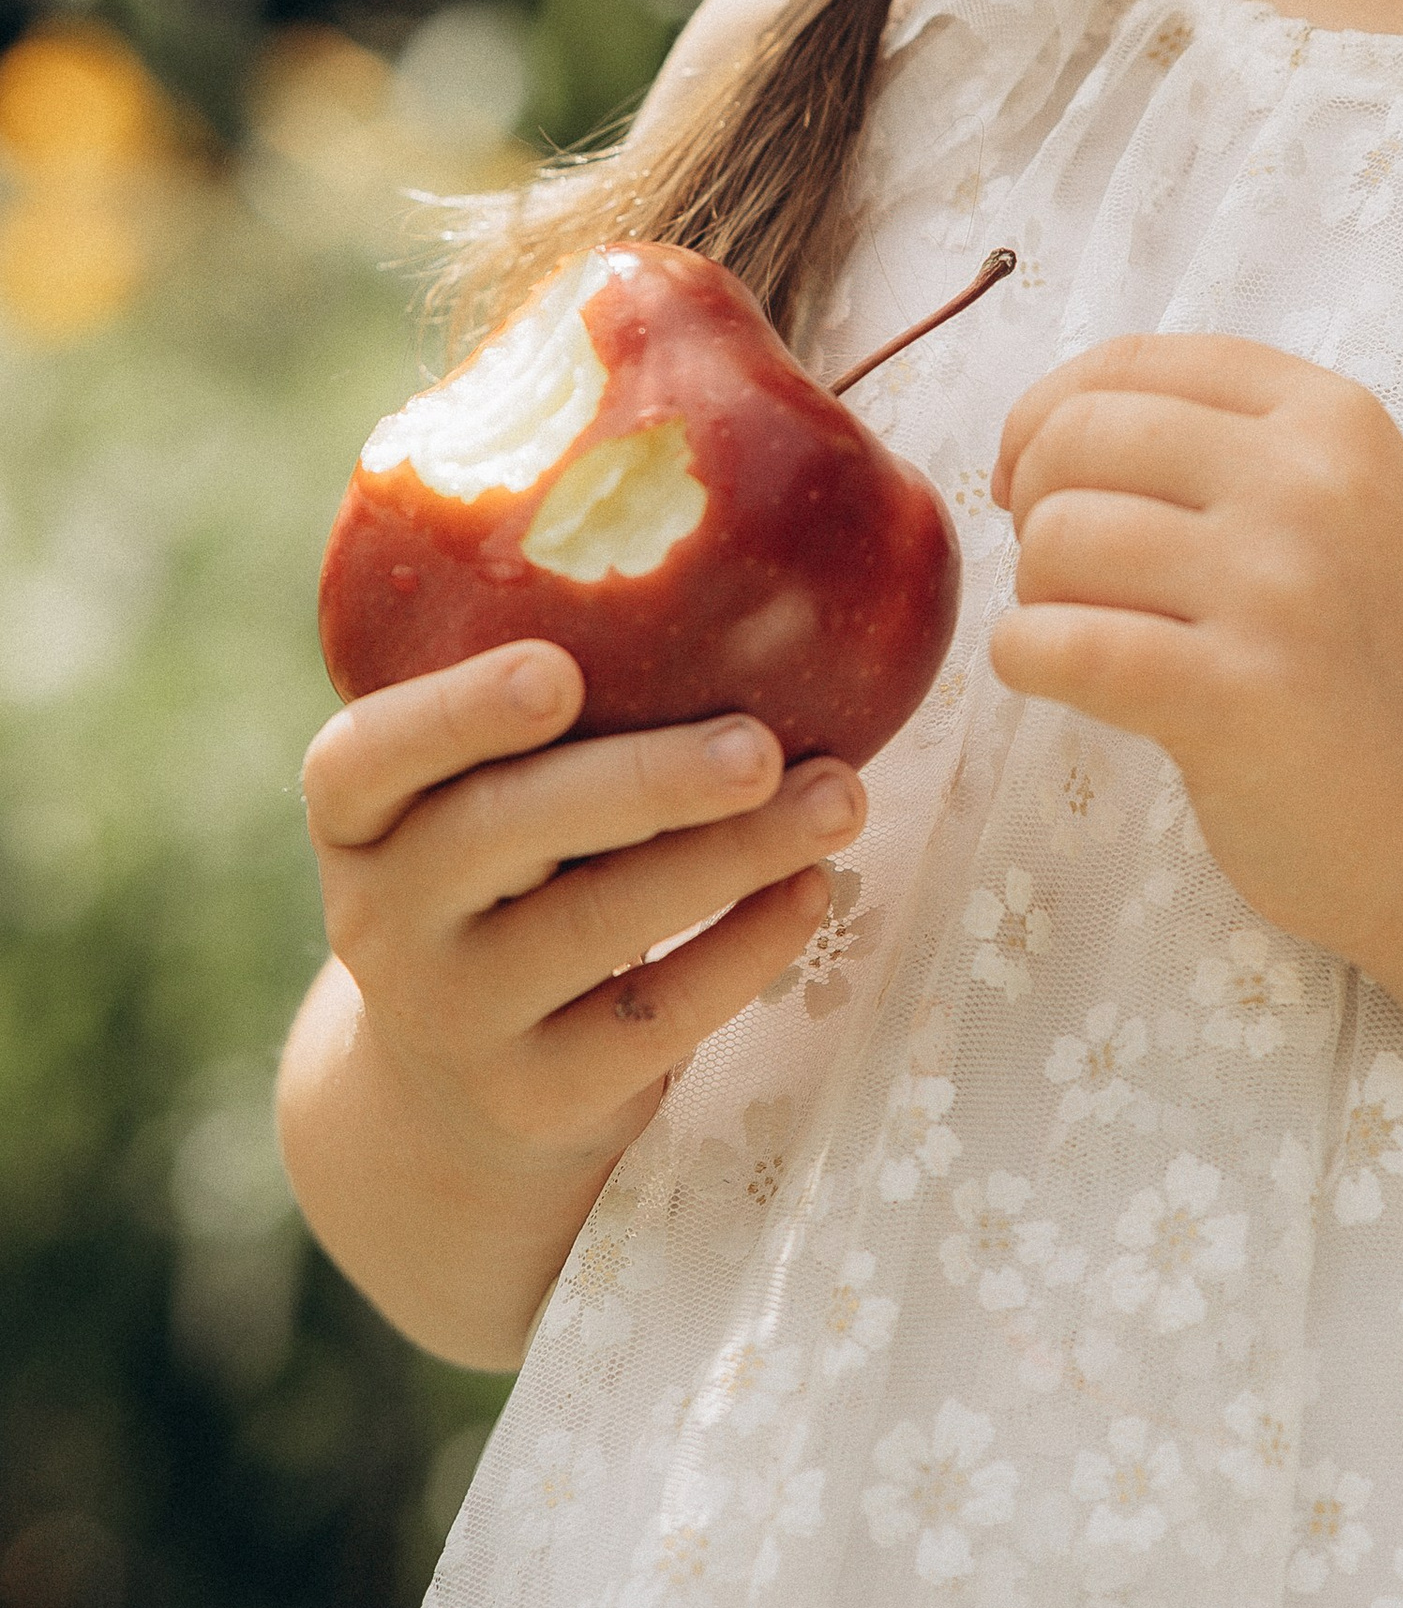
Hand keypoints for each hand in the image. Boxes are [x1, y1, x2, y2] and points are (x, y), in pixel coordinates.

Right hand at [298, 642, 863, 1186]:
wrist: (453, 1092)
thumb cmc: (506, 872)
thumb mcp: (475, 794)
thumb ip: (544, 695)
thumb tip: (719, 510)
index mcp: (357, 814)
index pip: (365, 758)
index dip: (454, 713)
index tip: (557, 673)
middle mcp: (383, 916)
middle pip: (501, 834)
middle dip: (643, 781)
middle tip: (759, 745)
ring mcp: (453, 1017)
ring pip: (595, 925)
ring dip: (732, 856)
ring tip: (840, 797)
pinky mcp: (535, 1098)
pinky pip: (652, 1019)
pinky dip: (743, 949)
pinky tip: (810, 889)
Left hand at [989, 337, 1402, 976]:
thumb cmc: (1381, 671)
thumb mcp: (1341, 509)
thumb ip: (1221, 449)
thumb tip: (1037, 437)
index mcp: (1332, 417)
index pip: (1131, 361)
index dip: (1045, 415)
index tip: (1036, 482)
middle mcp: (1309, 482)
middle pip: (1077, 438)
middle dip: (1035, 506)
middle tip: (1070, 576)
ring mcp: (1276, 587)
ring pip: (1057, 539)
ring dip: (1038, 594)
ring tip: (1095, 637)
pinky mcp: (1234, 696)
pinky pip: (1057, 644)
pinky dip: (1027, 661)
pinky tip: (1063, 681)